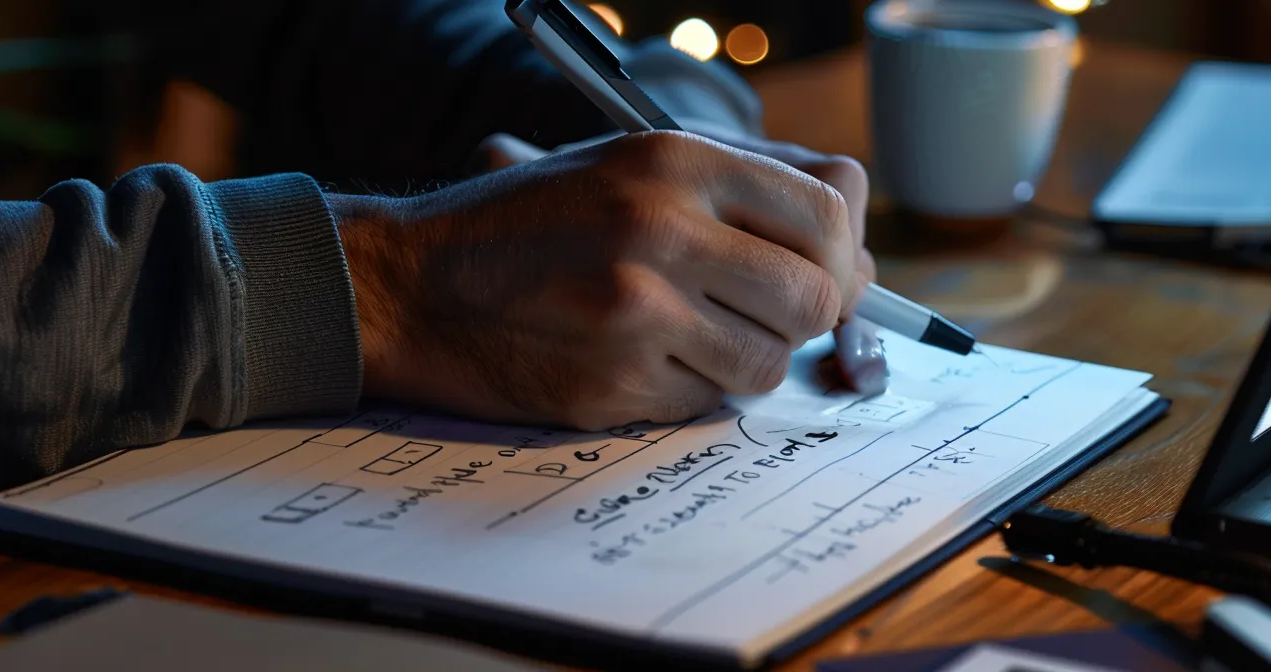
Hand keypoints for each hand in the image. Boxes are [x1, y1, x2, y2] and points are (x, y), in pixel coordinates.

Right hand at [333, 131, 861, 429]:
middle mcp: (660, 228)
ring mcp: (636, 311)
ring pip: (766, 364)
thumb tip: (858, 246)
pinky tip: (638, 360)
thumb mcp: (627, 164)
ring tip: (688, 336)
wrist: (413, 284)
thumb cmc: (528, 224)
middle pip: (814, 296)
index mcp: (672, 160)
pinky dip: (687, 391)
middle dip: (801, 318)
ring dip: (742, 361)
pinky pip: (703, 403)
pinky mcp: (612, 381)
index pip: (825, 212)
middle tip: (760, 316)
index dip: (837, 253)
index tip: (819, 272)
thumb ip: (742, 188)